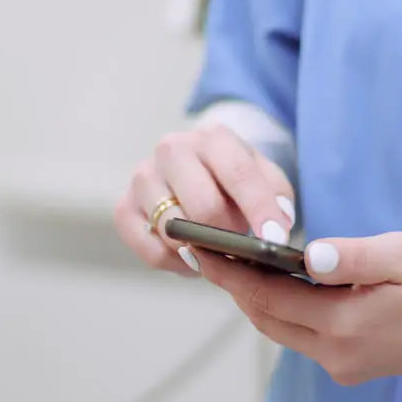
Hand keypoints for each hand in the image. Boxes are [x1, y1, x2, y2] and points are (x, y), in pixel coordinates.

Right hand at [114, 125, 295, 276]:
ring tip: (215, 251)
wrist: (193, 169)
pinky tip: (191, 256)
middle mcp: (171, 150)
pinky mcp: (123, 208)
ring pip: (173, 230)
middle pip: (203, 206)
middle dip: (227, 235)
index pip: (238, 173)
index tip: (275, 239)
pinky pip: (152, 250)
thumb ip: (277, 195)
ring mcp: (143, 178)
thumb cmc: (233, 178)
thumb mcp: (263, 176)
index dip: (259, 209)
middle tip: (238, 246)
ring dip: (200, 250)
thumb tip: (277, 226)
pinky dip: (176, 263)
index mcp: (211, 138)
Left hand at [200, 232, 401, 384]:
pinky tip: (280, 284)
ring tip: (235, 263)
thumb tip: (308, 257)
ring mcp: (345, 364)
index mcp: (345, 325)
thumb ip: (353, 256)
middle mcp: (337, 354)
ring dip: (258, 299)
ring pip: (282, 329)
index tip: (202, 250)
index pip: (268, 297)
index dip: (231, 273)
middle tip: (208, 252)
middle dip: (236, 286)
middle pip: (266, 318)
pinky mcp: (355, 365)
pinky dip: (285, 309)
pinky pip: (304, 336)